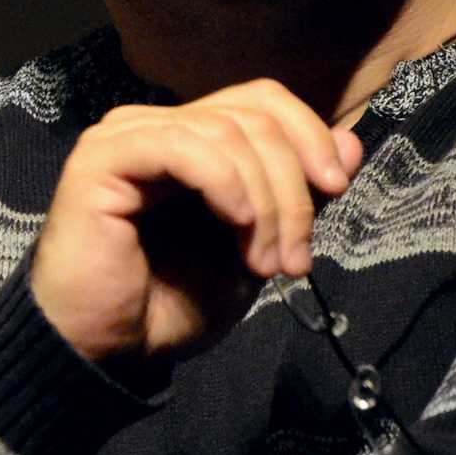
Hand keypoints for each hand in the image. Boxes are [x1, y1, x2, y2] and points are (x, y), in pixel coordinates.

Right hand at [30, 78, 362, 366]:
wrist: (107, 354)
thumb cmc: (170, 305)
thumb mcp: (257, 247)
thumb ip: (298, 195)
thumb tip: (351, 145)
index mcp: (192, 137)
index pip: (261, 100)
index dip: (308, 133)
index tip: (337, 188)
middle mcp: (158, 124)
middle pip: (252, 114)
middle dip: (291, 186)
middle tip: (296, 258)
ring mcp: (128, 135)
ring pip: (225, 131)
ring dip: (264, 201)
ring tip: (264, 264)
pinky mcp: (104, 157)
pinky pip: (181, 144)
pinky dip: (223, 180)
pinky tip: (235, 221)